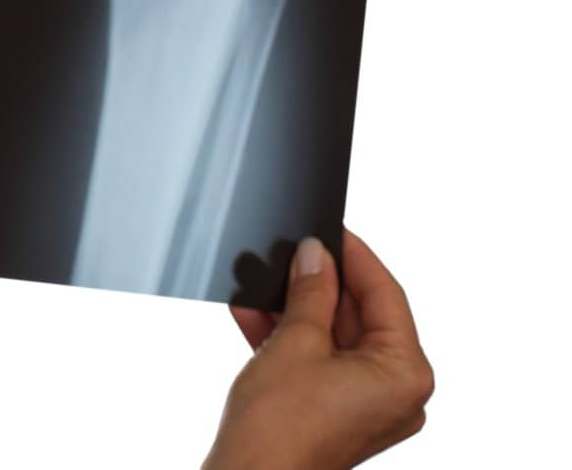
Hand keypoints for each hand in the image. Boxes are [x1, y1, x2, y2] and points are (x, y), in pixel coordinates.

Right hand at [204, 229, 433, 469]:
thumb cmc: (281, 430)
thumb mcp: (295, 341)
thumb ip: (310, 292)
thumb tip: (315, 255)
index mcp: (405, 375)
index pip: (386, 296)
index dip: (355, 257)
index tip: (331, 230)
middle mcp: (394, 392)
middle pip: (359, 316)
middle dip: (316, 286)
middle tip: (290, 253)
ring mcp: (364, 404)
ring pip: (332, 337)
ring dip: (294, 311)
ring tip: (263, 282)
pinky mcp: (334, 412)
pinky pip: (317, 361)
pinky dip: (288, 339)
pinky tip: (255, 315)